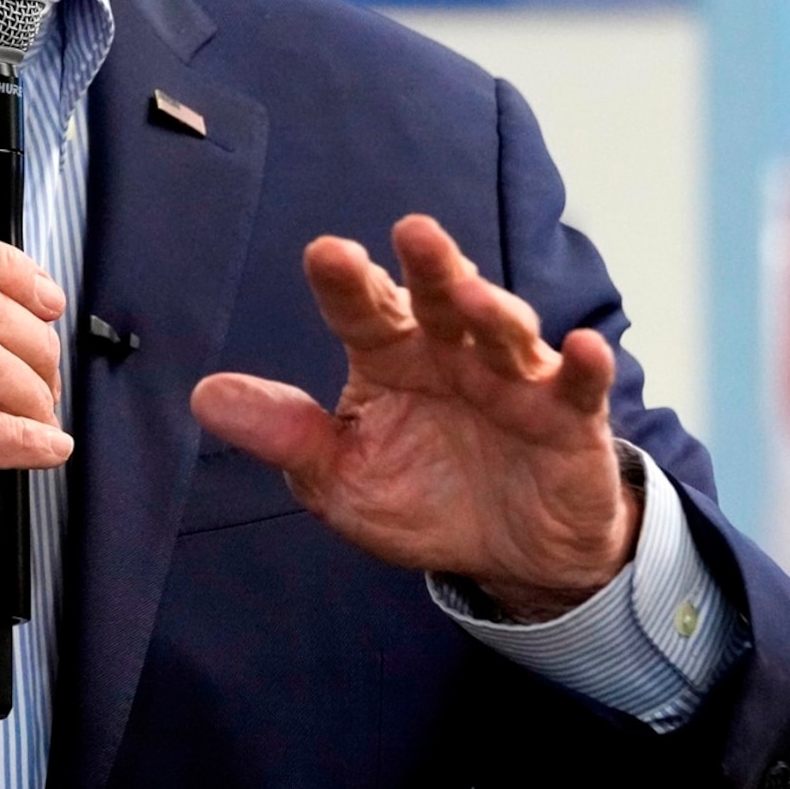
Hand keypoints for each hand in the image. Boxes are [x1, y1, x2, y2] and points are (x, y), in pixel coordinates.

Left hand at [189, 214, 632, 615]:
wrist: (511, 556)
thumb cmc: (423, 499)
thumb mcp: (341, 480)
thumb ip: (285, 435)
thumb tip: (204, 396)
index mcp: (391, 357)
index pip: (364, 309)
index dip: (346, 282)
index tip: (326, 254)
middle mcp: (452, 353)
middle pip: (440, 299)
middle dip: (430, 266)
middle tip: (414, 233)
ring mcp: (515, 379)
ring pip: (505, 332)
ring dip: (494, 309)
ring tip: (475, 295)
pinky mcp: (569, 419)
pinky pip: (578, 387)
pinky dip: (585, 367)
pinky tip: (585, 350)